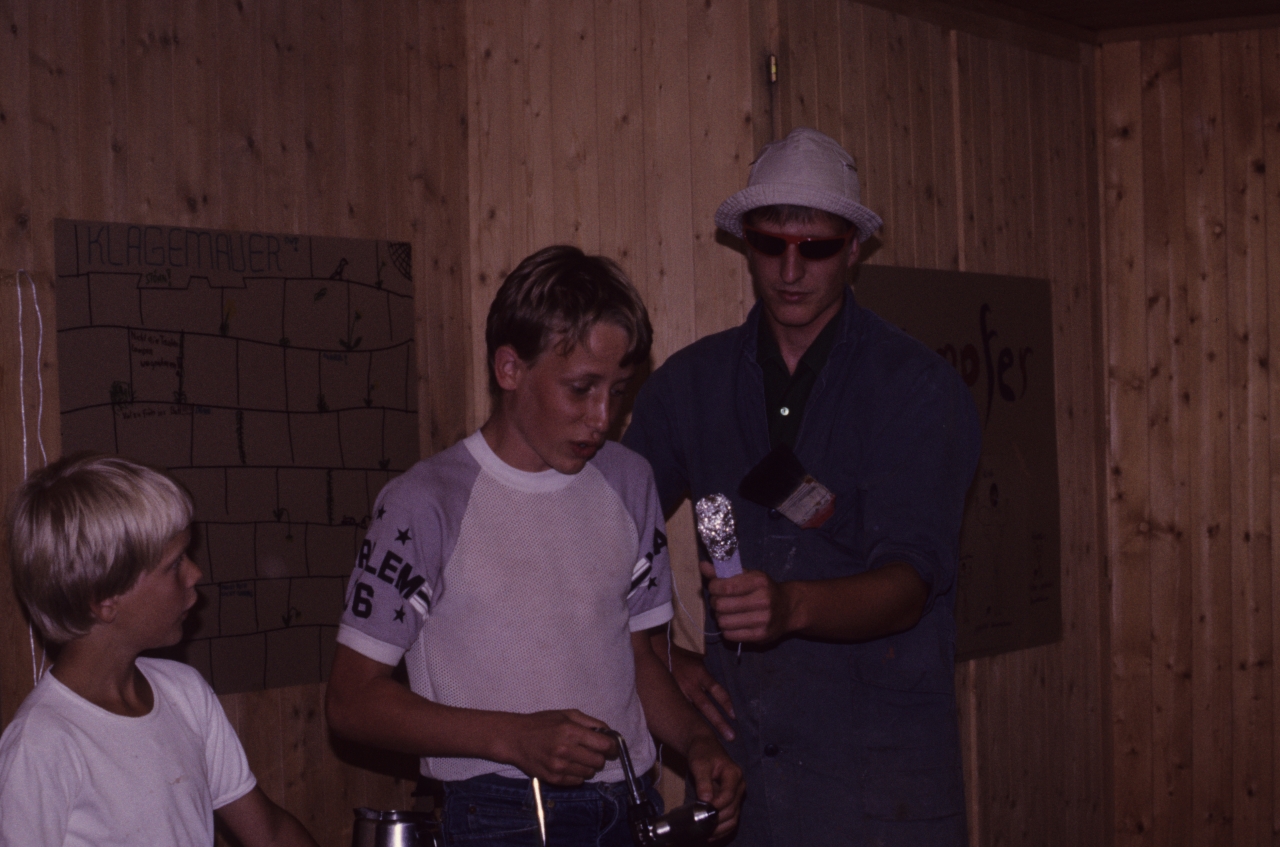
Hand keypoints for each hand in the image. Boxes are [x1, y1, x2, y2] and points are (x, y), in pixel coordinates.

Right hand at [501, 709, 617, 785]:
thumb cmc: (541, 723)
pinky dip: (578, 774)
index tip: (611, 747)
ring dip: (588, 766)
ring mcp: (559, 767)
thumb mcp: (566, 714)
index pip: (604, 746)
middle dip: (600, 757)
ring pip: (589, 773)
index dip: (612, 747)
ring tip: (578, 757)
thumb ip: (590, 722)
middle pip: (599, 762)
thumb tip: (608, 733)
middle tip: (592, 751)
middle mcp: (565, 750)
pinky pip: (577, 782)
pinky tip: (569, 765)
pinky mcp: (553, 779)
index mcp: (570, 731)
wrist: (515, 738)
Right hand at [663, 642, 735, 740]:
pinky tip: (690, 736)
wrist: (658, 652)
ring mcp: (678, 693)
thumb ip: (707, 677)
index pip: (717, 690)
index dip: (726, 704)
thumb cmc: (681, 658)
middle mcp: (691, 684)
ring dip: (703, 727)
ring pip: (693, 713)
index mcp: (701, 673)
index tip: (734, 716)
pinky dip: (686, 723)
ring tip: (712, 742)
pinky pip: (679, 712)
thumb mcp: (698, 662)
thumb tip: (719, 691)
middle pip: (706, 706)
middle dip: (719, 722)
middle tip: (731, 737)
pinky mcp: (668, 697)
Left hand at [685, 735, 744, 839]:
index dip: (716, 806)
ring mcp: (737, 795)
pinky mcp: (732, 801)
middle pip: (732, 809)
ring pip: (733, 817)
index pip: (728, 796)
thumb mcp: (700, 764)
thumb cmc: (702, 753)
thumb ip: (703, 782)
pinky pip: (731, 818)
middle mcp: (739, 786)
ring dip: (720, 828)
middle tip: (700, 826)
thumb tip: (706, 801)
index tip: (702, 812)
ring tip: (704, 834)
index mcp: (734, 774)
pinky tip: (710, 834)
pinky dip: (722, 828)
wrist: (705, 748)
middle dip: (717, 820)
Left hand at [701, 561, 794, 643]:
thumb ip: (724, 572)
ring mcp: (763, 620)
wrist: (788, 608)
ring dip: (720, 617)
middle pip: (721, 605)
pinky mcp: (760, 636)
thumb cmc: (764, 589)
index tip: (714, 587)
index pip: (725, 587)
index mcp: (759, 582)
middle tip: (719, 600)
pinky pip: (729, 635)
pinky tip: (733, 622)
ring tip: (726, 612)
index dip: (713, 587)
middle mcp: (763, 601)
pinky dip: (726, 629)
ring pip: (723, 622)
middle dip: (715, 602)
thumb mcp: (748, 576)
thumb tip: (703, 566)